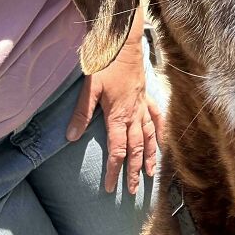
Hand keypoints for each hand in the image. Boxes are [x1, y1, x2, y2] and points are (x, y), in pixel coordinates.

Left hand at [66, 10, 163, 194]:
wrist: (124, 44)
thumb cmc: (105, 64)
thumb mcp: (88, 88)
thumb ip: (82, 113)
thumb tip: (71, 136)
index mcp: (118, 115)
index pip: (117, 149)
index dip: (114, 170)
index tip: (110, 187)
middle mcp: (134, 114)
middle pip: (136, 148)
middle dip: (134, 170)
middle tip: (135, 190)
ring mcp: (143, 106)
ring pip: (150, 136)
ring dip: (150, 156)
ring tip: (152, 173)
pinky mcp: (148, 97)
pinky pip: (157, 117)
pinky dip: (161, 131)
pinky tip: (163, 141)